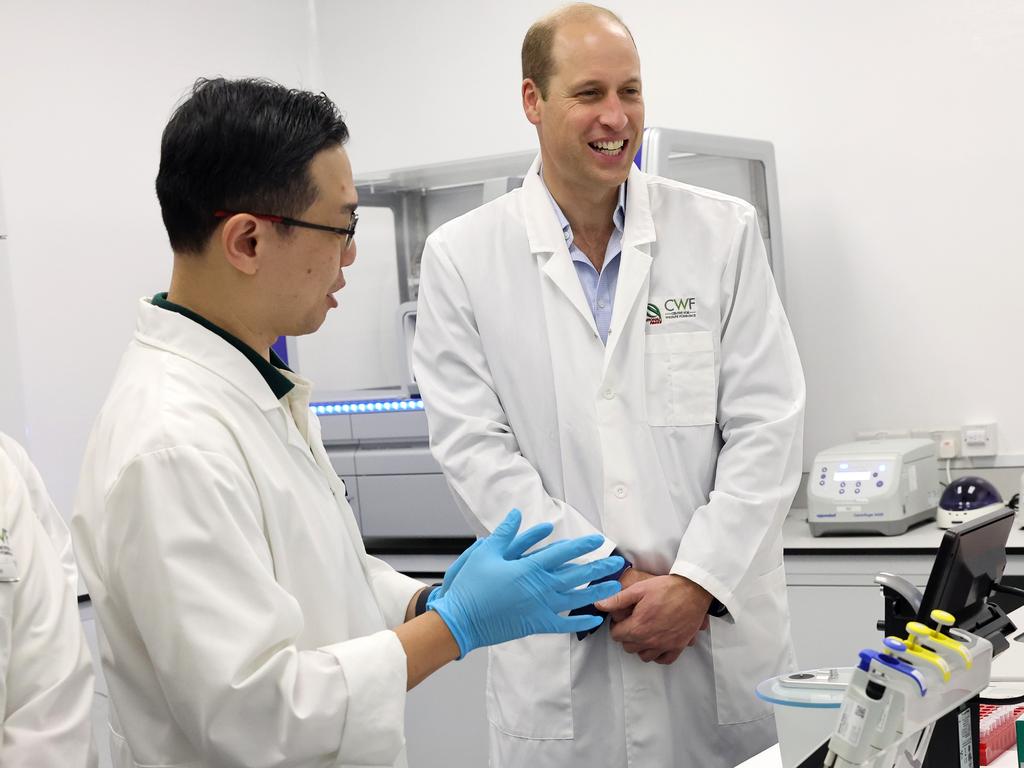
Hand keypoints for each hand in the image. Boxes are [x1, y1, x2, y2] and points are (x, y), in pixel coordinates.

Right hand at [430, 509, 624, 656]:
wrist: (461, 619)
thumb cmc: (472, 585)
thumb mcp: (486, 552)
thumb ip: (505, 533)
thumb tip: (517, 515)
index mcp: (528, 568)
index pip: (562, 553)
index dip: (581, 546)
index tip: (597, 540)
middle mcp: (539, 587)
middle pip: (576, 575)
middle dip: (598, 568)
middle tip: (616, 563)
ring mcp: (539, 607)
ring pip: (575, 598)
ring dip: (597, 592)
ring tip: (615, 587)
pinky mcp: (536, 624)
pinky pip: (563, 623)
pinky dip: (580, 621)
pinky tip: (595, 618)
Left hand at [595, 575, 712, 663]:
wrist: (693, 590)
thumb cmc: (666, 588)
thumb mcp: (638, 589)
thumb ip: (617, 600)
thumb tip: (599, 605)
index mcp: (638, 627)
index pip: (616, 636)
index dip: (616, 626)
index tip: (622, 619)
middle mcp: (650, 640)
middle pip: (628, 647)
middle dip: (627, 636)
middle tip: (633, 623)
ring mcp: (665, 645)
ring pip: (644, 656)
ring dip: (641, 647)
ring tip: (644, 633)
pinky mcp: (678, 646)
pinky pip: (664, 660)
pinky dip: (659, 655)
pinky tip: (658, 643)